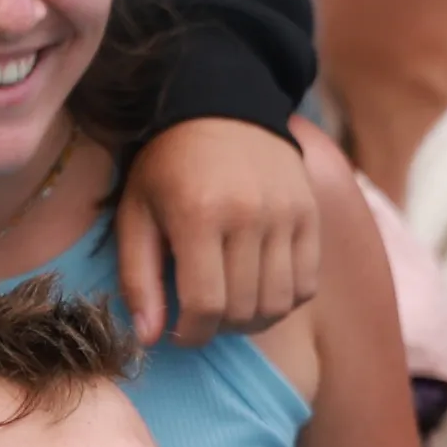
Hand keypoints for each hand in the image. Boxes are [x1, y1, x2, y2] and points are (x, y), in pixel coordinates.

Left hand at [116, 119, 318, 344]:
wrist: (222, 108)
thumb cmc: (169, 166)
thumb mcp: (136, 213)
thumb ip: (138, 277)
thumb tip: (149, 338)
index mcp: (199, 214)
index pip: (205, 304)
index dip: (192, 334)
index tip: (180, 333)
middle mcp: (250, 216)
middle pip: (243, 309)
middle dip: (218, 328)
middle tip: (201, 314)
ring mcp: (287, 215)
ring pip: (279, 304)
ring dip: (252, 319)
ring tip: (230, 304)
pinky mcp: (311, 215)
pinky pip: (307, 285)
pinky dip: (283, 300)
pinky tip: (258, 287)